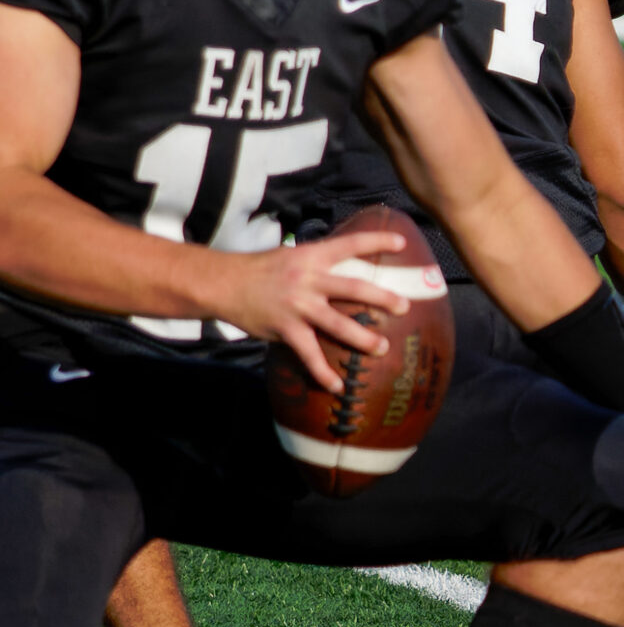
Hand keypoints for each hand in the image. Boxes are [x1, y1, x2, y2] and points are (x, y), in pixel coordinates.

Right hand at [220, 229, 415, 394]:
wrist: (223, 284)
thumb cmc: (258, 270)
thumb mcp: (289, 257)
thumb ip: (316, 265)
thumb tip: (344, 273)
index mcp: (310, 257)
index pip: (348, 244)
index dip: (376, 241)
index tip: (401, 243)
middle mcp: (307, 279)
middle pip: (353, 288)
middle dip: (382, 298)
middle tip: (403, 306)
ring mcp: (297, 306)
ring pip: (338, 324)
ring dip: (363, 338)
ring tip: (382, 347)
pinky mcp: (285, 328)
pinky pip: (309, 354)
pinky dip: (323, 372)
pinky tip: (337, 385)